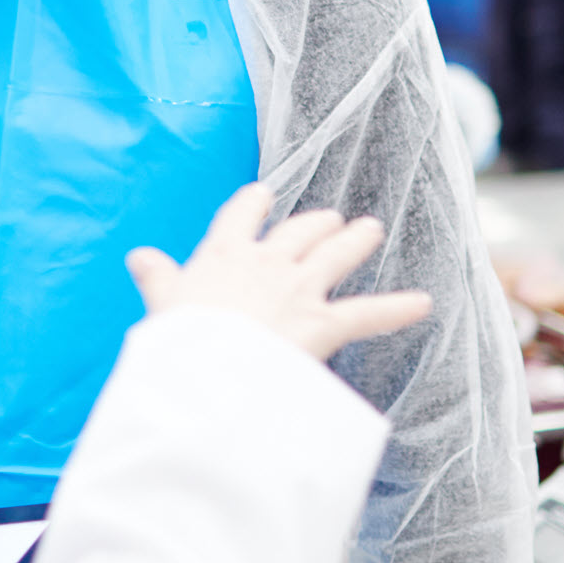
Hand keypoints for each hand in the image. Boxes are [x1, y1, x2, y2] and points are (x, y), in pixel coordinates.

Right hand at [126, 184, 432, 362]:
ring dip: (356, 241)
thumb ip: (158, 278)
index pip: (240, 217)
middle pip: (299, 232)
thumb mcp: (162, 305)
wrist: (207, 368)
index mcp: (223, 255)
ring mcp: (299, 289)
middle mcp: (267, 263)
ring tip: (371, 230)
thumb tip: (139, 256)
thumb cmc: (179, 340)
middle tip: (332, 220)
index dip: (254, 204)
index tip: (263, 194)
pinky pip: (368, 313)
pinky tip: (424, 303)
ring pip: (336, 255)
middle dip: (317, 224)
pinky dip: (398, 309)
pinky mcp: (324, 323)